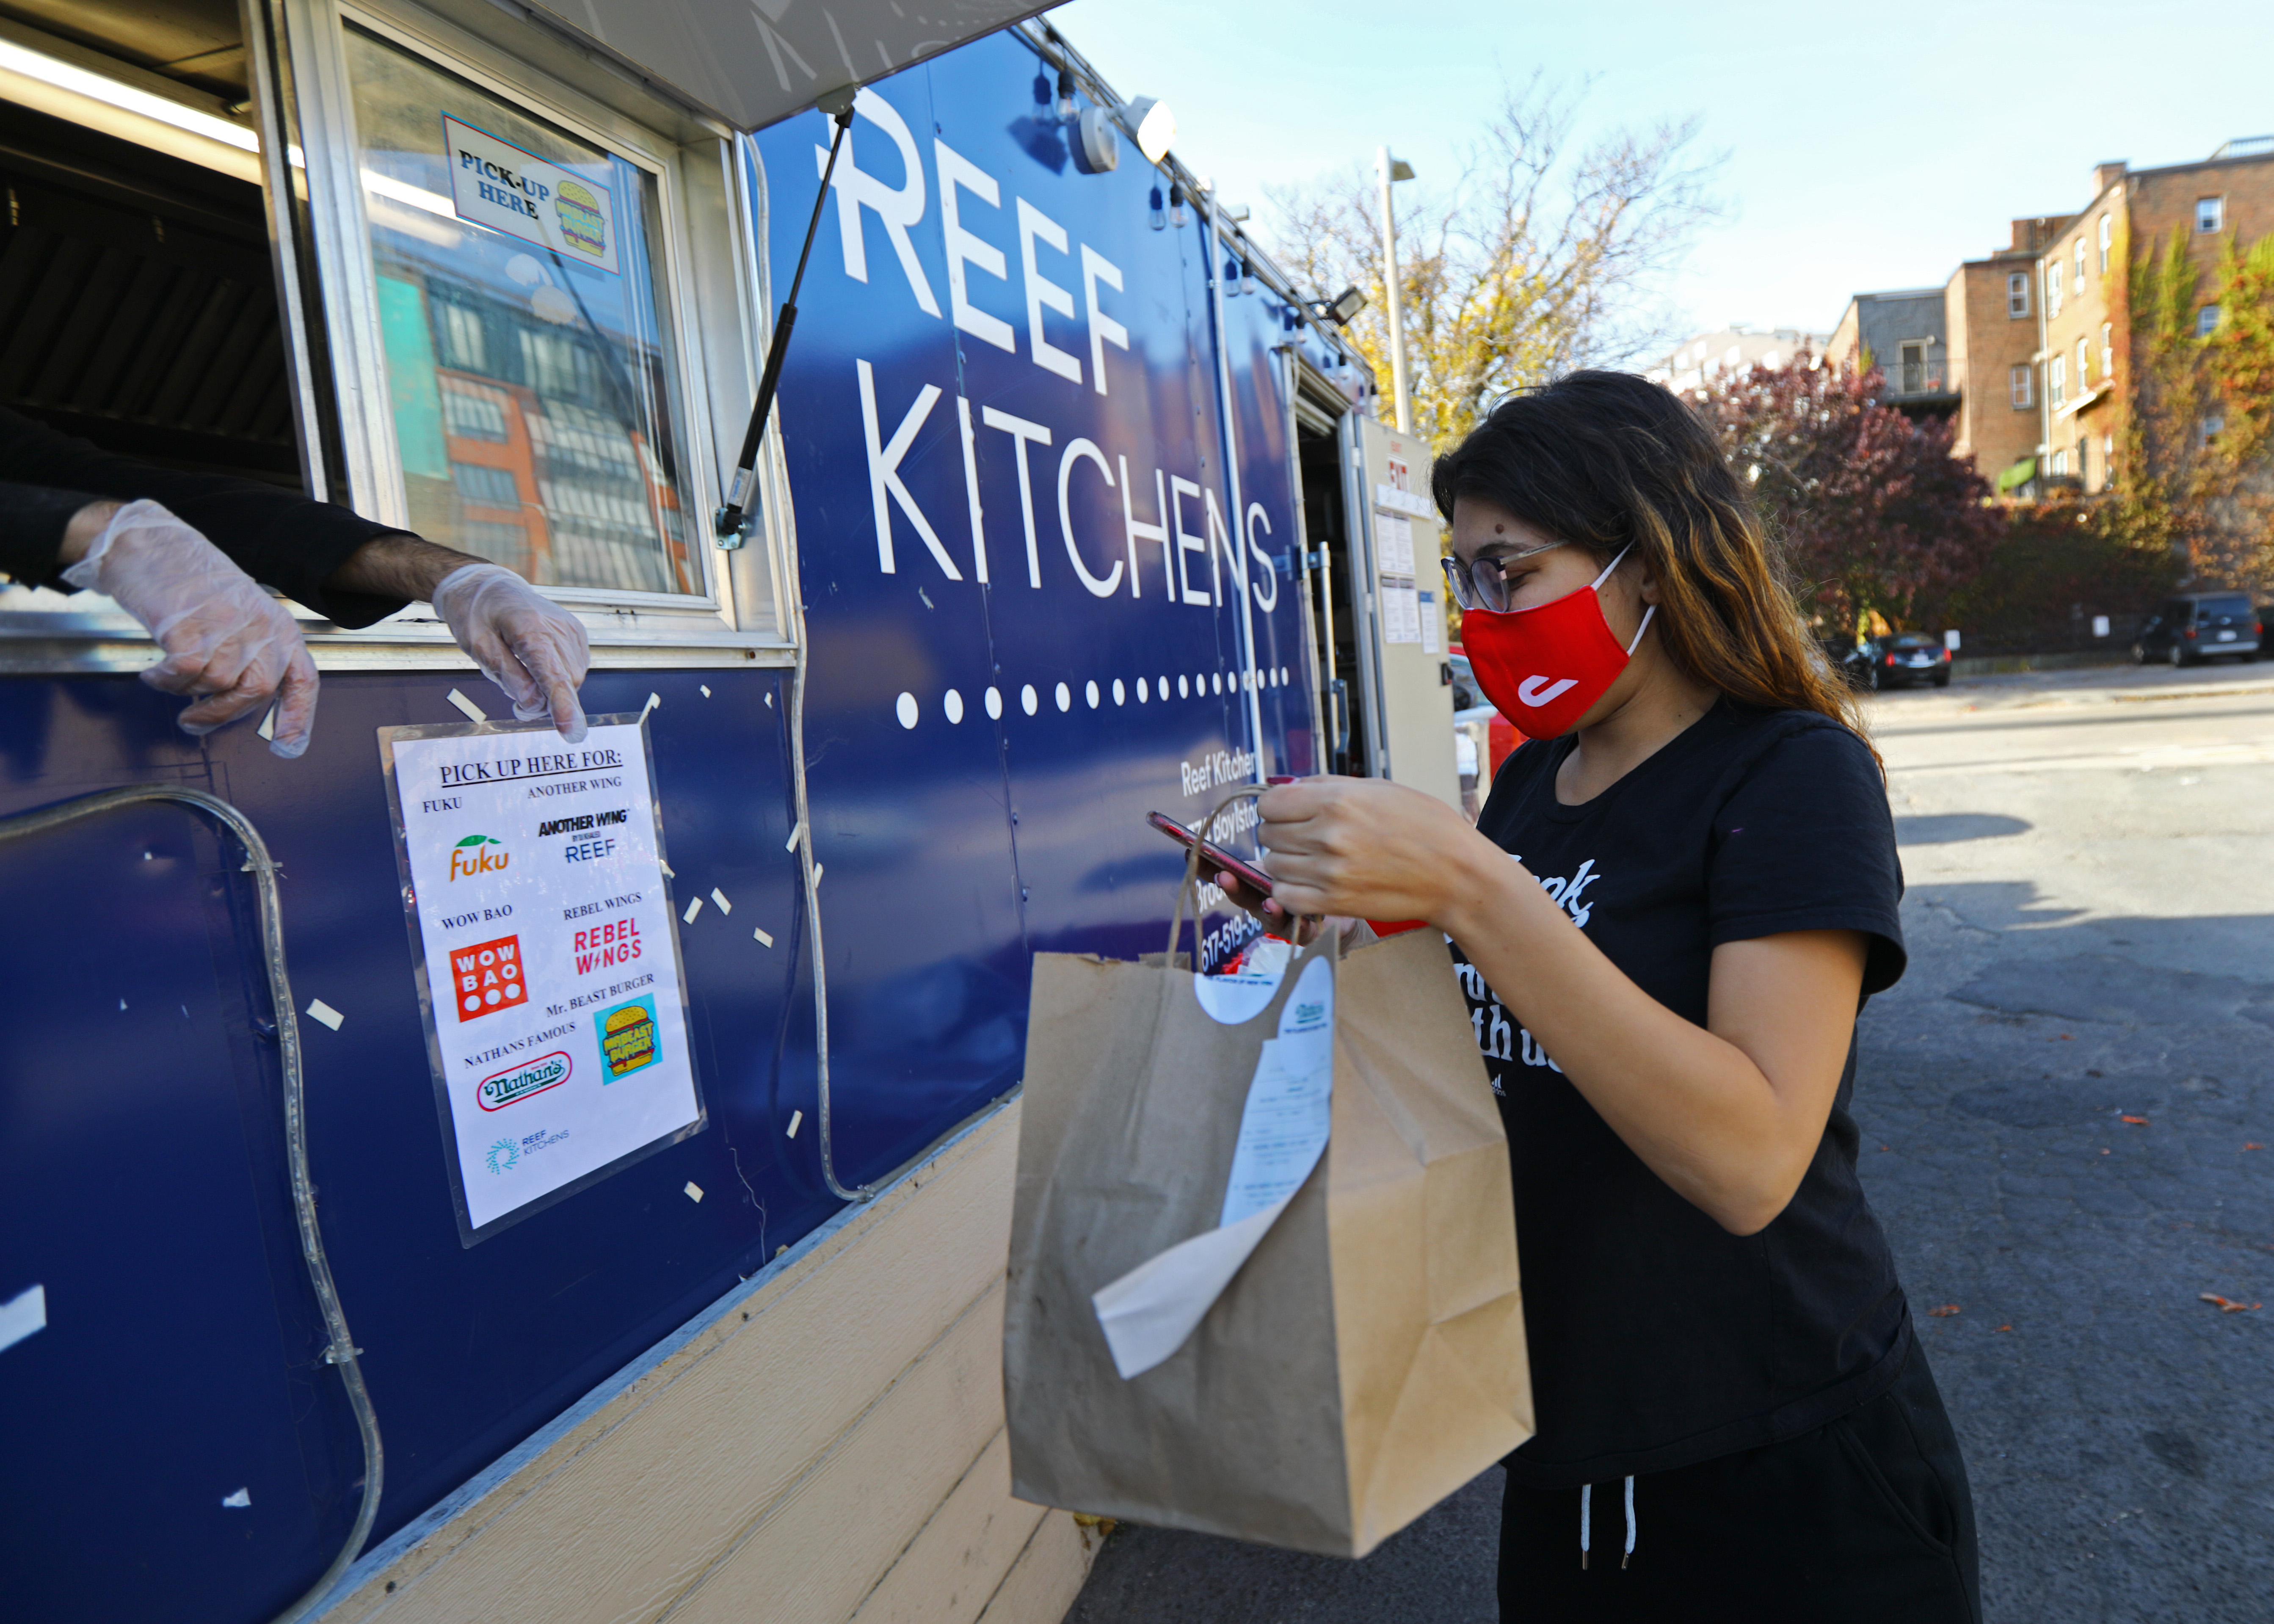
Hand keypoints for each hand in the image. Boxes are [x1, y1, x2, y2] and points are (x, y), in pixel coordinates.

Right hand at [62, 500, 318, 756]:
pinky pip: (183, 674)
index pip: (301, 679)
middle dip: (224, 714)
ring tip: (169, 679)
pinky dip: (166, 682)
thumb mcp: (240, 614)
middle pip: (256, 691)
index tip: (287, 746)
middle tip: (195, 722)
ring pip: (216, 685)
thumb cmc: (192, 581)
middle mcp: (258, 626)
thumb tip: (244, 699)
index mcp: (277, 626)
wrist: (151, 542)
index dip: (298, 717)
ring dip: (188, 692)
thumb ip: (250, 651)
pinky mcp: (188, 625)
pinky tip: (154, 674)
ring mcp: (225, 625)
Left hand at [430, 563, 589, 741]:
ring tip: (522, 677)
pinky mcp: (575, 631)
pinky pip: (575, 668)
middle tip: (517, 705)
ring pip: (573, 678)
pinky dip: (557, 678)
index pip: (552, 675)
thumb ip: (506, 675)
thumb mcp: (477, 645)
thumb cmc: (476, 612)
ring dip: (552, 690)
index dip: (562, 706)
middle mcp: (558, 627)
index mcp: (529, 627)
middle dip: (547, 702)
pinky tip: (536, 668)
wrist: (487, 584)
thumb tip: (534, 704)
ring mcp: (571, 628)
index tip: (571, 731)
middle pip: (566, 682)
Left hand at [1250, 776, 1497, 929]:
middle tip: (1304, 835)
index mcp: (1337, 801)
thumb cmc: (1423, 826)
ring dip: (1286, 861)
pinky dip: (1290, 889)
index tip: (1288, 811)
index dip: (1275, 806)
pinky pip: (1285, 896)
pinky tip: (1310, 881)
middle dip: (1281, 832)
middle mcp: (1329, 835)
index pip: (1269, 803)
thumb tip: (1287, 788)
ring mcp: (1329, 872)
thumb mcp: (1377, 788)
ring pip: (1273, 865)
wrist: (1455, 874)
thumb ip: (1327, 786)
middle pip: (1268, 834)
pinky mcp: (1335, 903)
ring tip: (1312, 858)